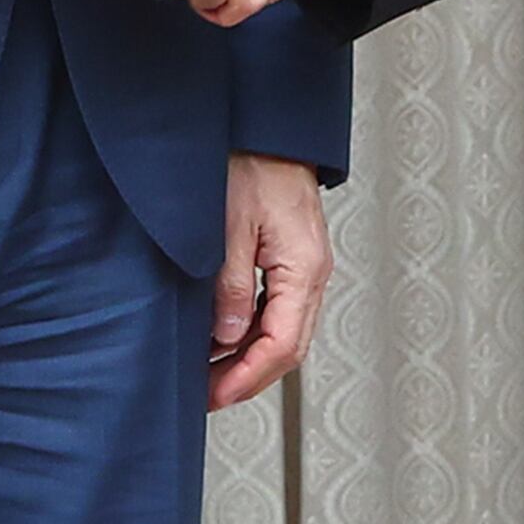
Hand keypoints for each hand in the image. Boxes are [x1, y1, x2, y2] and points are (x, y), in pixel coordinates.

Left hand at [209, 155, 330, 407]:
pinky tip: (225, 336)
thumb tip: (227, 337)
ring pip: (285, 330)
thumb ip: (231, 286)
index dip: (247, 377)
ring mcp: (306, 265)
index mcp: (304, 268)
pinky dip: (253, 330)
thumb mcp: (230, 227)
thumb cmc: (253, 162)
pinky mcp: (294, 257)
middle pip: (289, 346)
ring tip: (210, 372)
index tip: (216, 396)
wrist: (269, 128)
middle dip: (249, 377)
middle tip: (209, 395)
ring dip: (250, 356)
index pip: (282, 345)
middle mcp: (313, 272)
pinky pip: (279, 308)